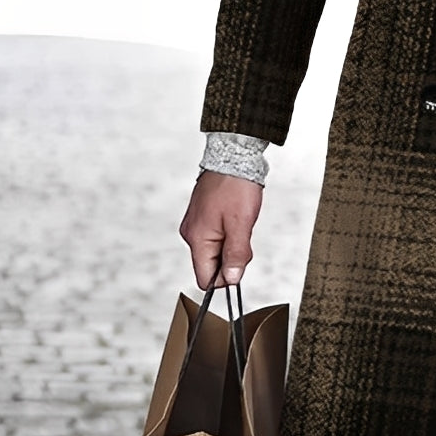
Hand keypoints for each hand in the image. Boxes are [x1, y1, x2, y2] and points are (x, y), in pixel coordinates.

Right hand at [179, 171, 262, 288]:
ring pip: (215, 250)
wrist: (233, 156)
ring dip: (232, 245)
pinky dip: (229, 234)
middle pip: (211, 265)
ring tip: (241, 223)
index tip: (241, 265)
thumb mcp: (241, 224)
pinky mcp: (203, 216)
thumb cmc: (235, 186)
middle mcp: (191, 234)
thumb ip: (236, 254)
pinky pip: (216, 236)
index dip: (225, 279)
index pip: (205, 278)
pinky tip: (237, 218)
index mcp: (197, 239)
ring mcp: (196, 224)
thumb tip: (232, 280)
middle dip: (231, 259)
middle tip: (244, 236)